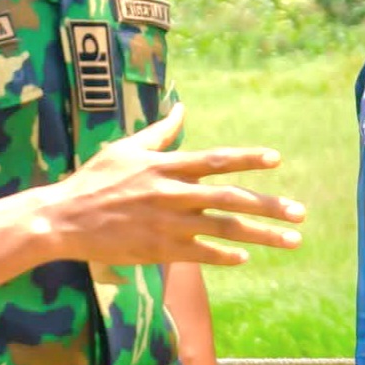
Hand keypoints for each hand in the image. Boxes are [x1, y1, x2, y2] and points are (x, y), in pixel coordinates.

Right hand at [44, 103, 304, 266]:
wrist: (64, 218)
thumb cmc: (94, 180)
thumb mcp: (125, 148)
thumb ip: (160, 132)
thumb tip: (182, 107)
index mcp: (165, 166)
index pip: (215, 160)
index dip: (247, 159)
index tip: (276, 159)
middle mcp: (172, 194)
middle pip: (230, 198)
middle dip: (269, 205)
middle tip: (300, 212)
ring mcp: (168, 224)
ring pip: (224, 229)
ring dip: (262, 235)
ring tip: (292, 240)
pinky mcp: (159, 249)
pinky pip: (201, 254)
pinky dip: (225, 256)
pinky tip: (245, 257)